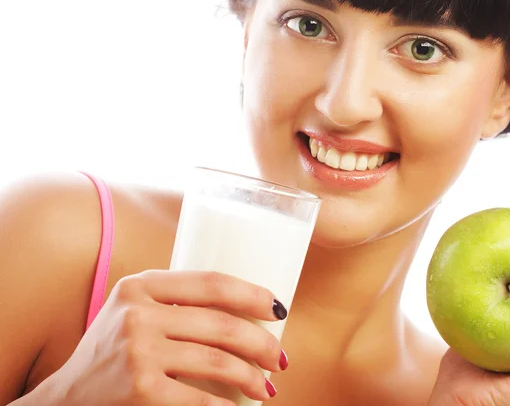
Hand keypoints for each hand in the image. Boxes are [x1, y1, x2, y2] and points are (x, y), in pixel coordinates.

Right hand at [48, 270, 286, 405]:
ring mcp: (138, 351)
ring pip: (218, 360)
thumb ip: (172, 302)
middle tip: (279, 358)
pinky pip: (202, 398)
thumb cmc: (113, 352)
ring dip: (252, 377)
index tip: (277, 308)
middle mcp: (137, 313)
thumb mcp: (132, 312)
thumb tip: (245, 312)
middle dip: (262, 343)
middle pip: (222, 323)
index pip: (211, 282)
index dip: (253, 294)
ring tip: (267, 387)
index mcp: (140, 285)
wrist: (65, 400)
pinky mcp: (141, 389)